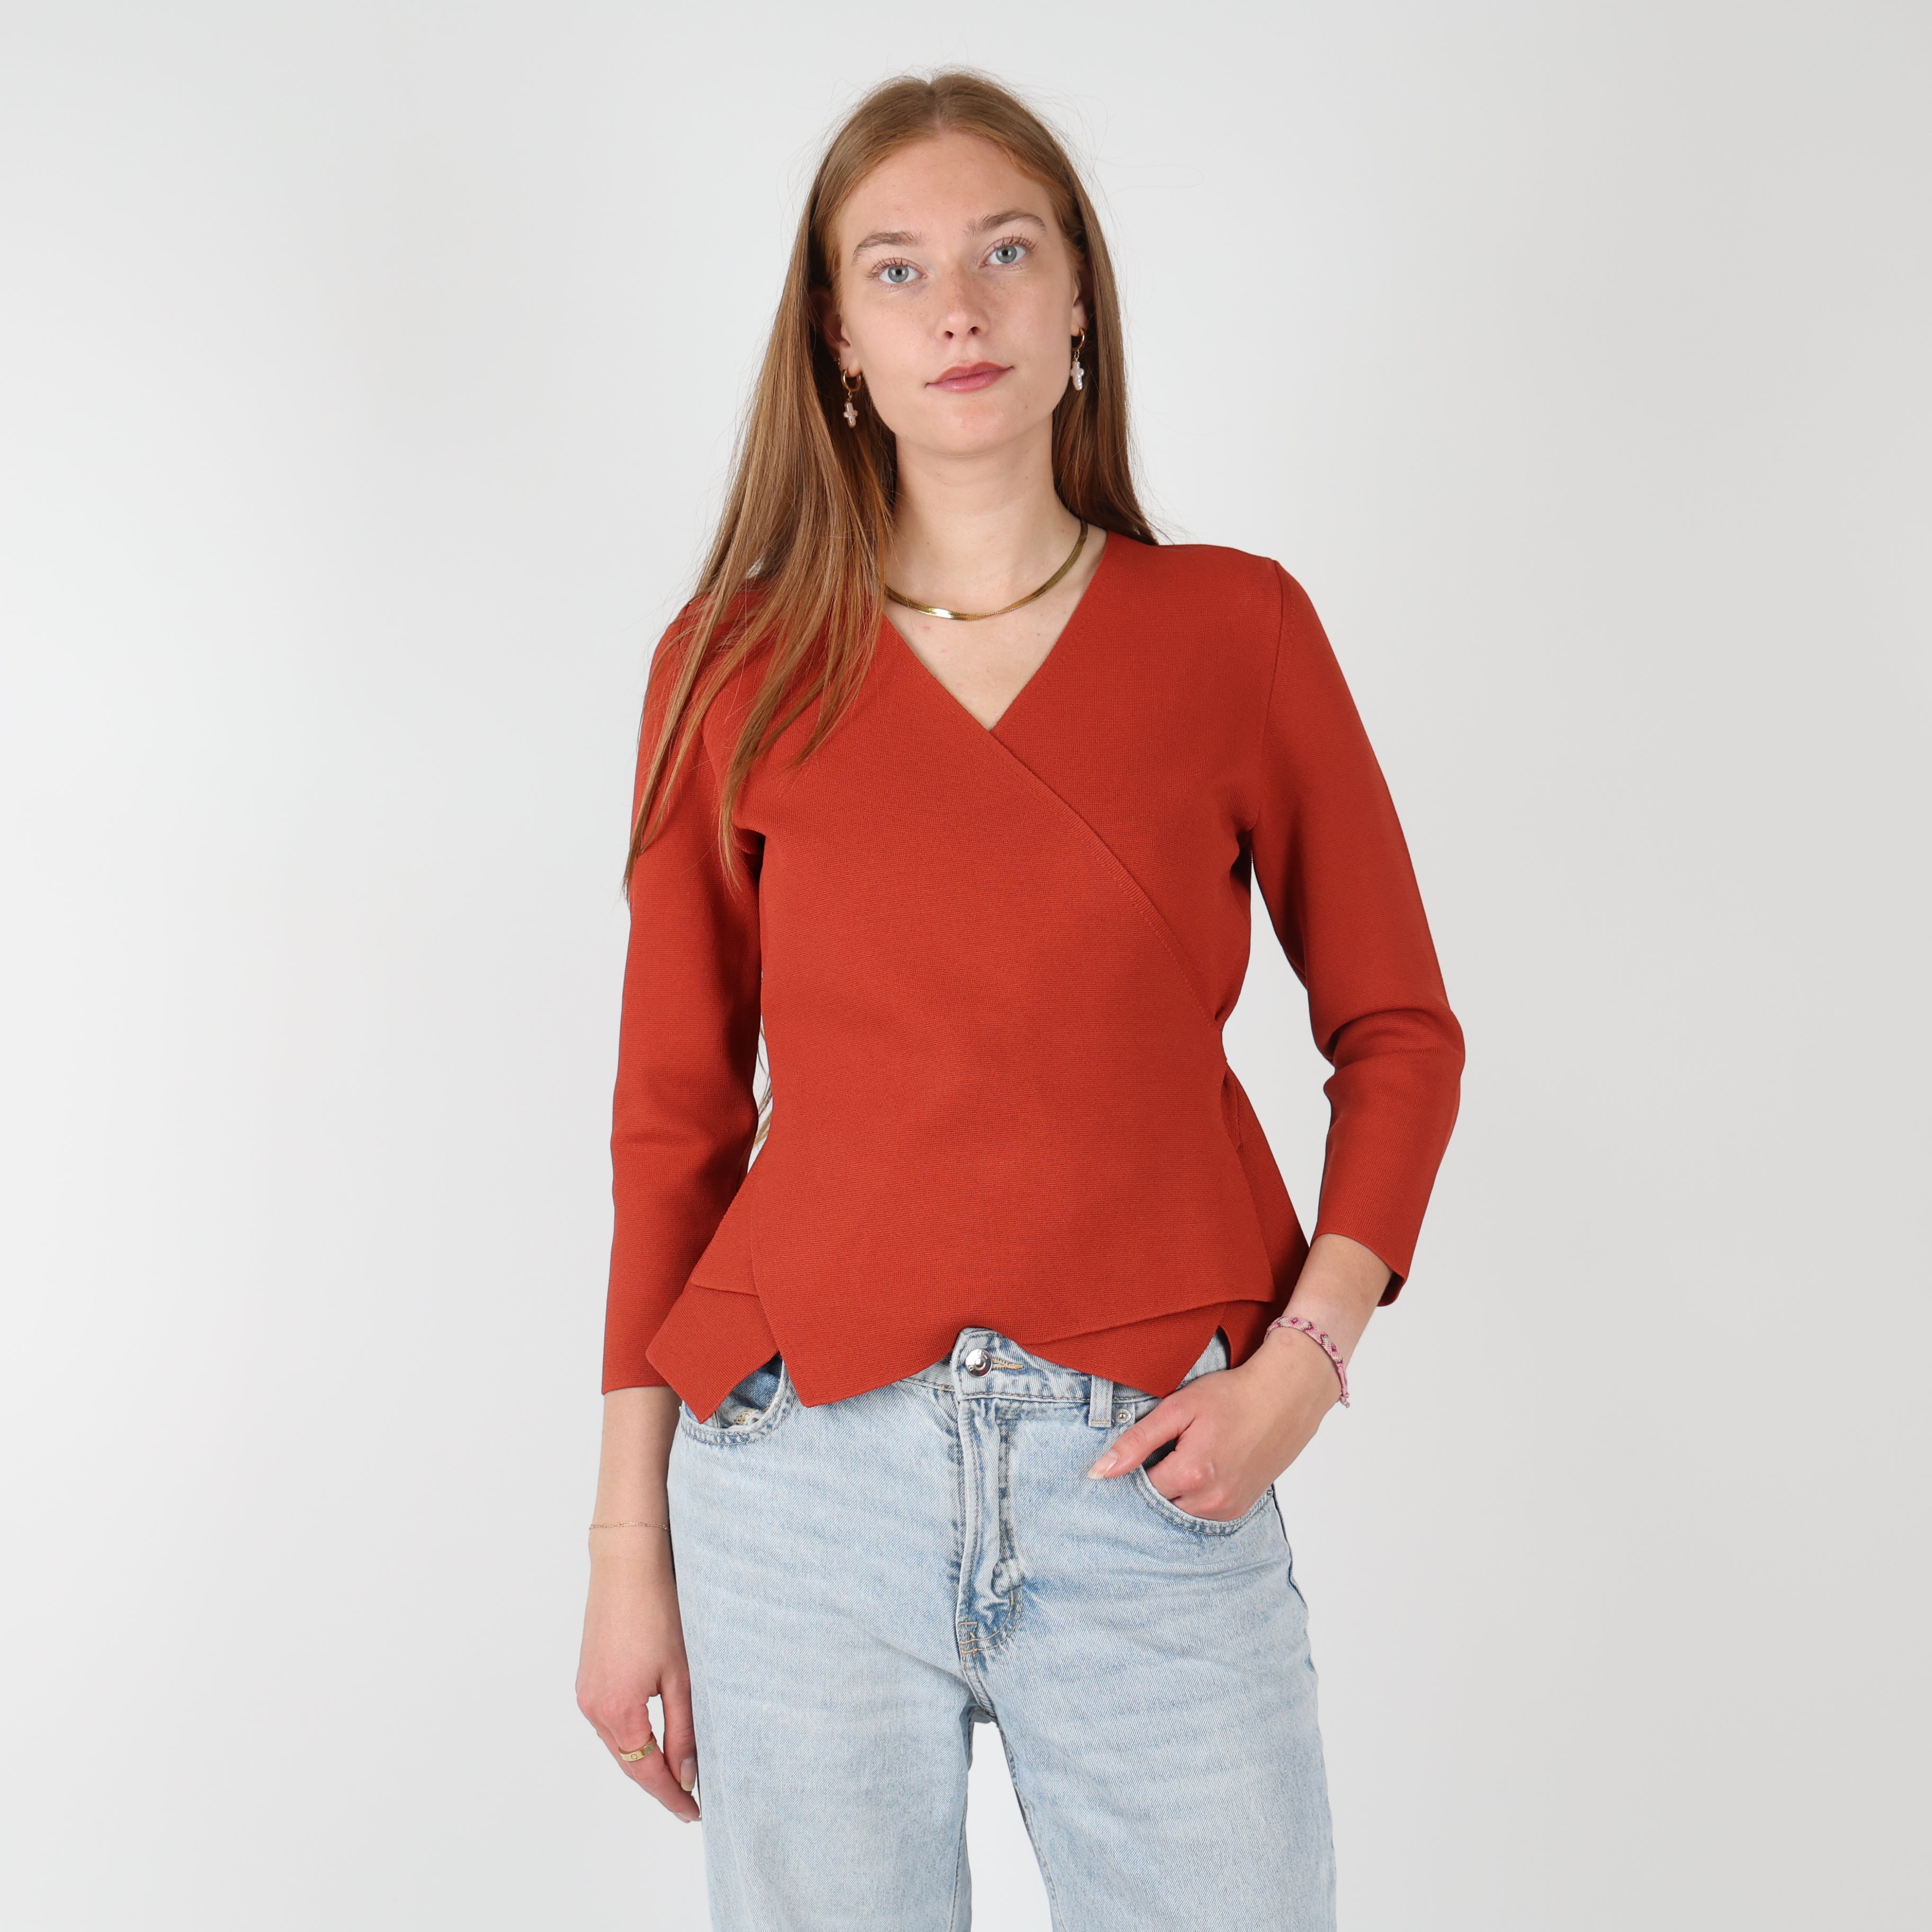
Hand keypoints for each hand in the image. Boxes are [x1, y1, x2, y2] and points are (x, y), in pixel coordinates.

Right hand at [576, 1538, 700, 1821]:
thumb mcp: (681, 1675)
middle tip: (689, 1801)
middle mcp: (593, 1707)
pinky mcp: (587, 1679)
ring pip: (617, 1745)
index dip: (671, 1796)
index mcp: (618, 1709)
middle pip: (628, 1763)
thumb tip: (685, 1775)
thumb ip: (684, 1730)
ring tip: (676, 1774)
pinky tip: (652, 1739)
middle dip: (657, 1784)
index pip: (646, 1771)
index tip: (694, 1812)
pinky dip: (631, 1738)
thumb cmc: (659, 1610)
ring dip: (643, 1762)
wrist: (627, 1565)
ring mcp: (586, 1693)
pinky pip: (609, 1723)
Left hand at [1085, 1326, 1344, 1520]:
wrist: (1284, 1397)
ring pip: (1180, 1510)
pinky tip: (1205, 1467)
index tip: (1150, 1444)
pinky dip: (1196, 1495)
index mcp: (1191, 1474)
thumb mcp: (1178, 1408)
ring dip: (1176, 1489)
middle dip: (1156, 1479)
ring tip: (1189, 1454)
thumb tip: (1099, 1472)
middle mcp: (1210, 1501)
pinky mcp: (1241, 1509)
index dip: (1138, 1464)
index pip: (1139, 1486)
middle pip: (1159, 1502)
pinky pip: (1204, 1512)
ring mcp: (1228, 1509)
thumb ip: (1137, 1441)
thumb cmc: (1231, 1396)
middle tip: (1170, 1448)